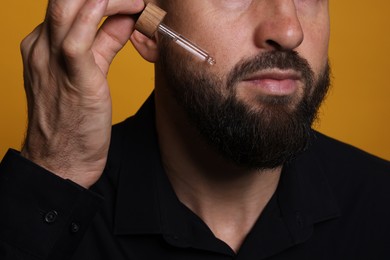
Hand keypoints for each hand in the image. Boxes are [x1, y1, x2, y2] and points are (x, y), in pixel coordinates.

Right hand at [20, 0, 144, 187]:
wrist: (62, 161)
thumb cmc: (76, 120)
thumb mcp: (91, 72)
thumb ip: (105, 43)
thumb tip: (125, 20)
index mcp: (44, 45)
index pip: (71, 6)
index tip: (131, 2)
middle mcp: (42, 47)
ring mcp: (51, 61)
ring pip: (67, 7)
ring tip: (137, 2)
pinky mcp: (70, 78)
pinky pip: (78, 38)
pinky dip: (98, 16)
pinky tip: (127, 7)